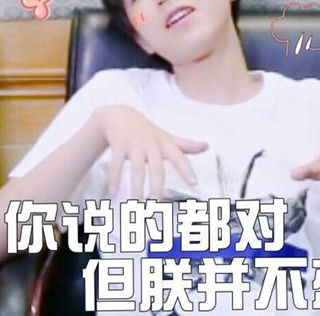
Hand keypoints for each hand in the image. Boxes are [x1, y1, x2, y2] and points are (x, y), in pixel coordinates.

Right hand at [92, 105, 207, 198]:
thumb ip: (185, 145)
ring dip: (136, 186)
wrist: (119, 114)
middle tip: (157, 204)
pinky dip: (114, 177)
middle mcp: (151, 143)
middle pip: (157, 168)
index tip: (194, 183)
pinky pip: (116, 163)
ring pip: (137, 168)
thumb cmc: (147, 131)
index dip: (186, 169)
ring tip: (136, 202)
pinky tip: (112, 191)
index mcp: (165, 143)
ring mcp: (134, 143)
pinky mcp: (118, 144)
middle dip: (157, 186)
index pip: (179, 157)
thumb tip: (207, 146)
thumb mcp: (166, 137)